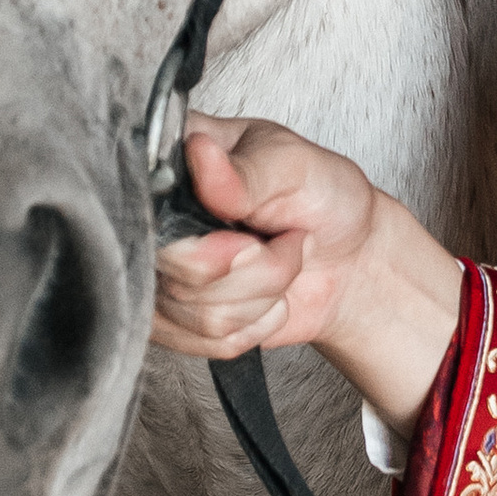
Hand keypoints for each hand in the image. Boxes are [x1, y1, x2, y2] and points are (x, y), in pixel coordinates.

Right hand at [150, 112, 464, 426]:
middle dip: (250, 264)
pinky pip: (204, 340)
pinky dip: (253, 323)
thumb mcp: (296, 167)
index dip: (197, 226)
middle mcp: (159, 215)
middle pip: (171, 262)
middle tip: (285, 238)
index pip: (144, 195)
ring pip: (193, 308)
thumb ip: (247, 171)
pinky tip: (268, 295)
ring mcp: (163, 269)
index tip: (245, 221)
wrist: (352, 257)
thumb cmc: (324, 197)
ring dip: (261, 294)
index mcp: (178, 158)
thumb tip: (201, 155)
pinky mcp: (175, 318)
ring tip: (282, 260)